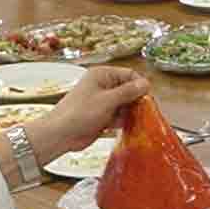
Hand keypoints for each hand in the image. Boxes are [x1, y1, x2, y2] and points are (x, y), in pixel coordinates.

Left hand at [29, 66, 147, 155]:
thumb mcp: (107, 100)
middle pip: (129, 89)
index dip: (140, 85)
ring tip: (141, 121)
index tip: (148, 99)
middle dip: (137, 100)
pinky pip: (119, 115)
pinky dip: (125, 120)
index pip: (129, 74)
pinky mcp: (102, 116)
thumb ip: (128, 92)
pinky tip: (132, 127)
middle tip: (146, 112)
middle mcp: (103, 85)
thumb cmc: (81, 112)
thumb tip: (146, 83)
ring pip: (125, 104)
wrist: (61, 134)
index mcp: (103, 75)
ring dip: (132, 112)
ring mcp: (103, 101)